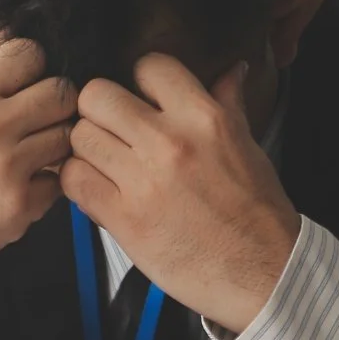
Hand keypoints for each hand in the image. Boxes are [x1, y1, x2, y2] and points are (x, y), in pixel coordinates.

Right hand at [0, 39, 74, 339]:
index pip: (30, 53)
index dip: (34, 69)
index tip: (26, 86)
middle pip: (62, 92)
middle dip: (55, 108)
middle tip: (38, 126)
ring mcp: (9, 166)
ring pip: (68, 138)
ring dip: (55, 149)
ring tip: (28, 162)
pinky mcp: (20, 206)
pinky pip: (59, 184)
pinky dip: (45, 189)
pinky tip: (17, 194)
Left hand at [59, 55, 300, 334]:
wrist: (264, 273)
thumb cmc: (257, 214)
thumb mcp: (247, 147)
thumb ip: (227, 104)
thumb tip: (229, 70)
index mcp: (204, 119)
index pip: (149, 66)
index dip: (139, 81)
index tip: (140, 98)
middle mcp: (171, 143)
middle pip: (97, 96)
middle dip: (98, 111)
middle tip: (110, 130)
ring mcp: (144, 181)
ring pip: (79, 137)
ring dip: (86, 149)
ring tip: (104, 164)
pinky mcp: (124, 219)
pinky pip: (74, 180)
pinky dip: (79, 183)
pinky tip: (98, 190)